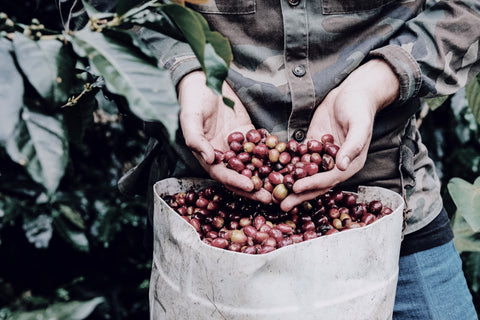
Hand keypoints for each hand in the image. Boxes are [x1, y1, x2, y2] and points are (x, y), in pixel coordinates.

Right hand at [178, 71, 271, 202]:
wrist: (203, 80)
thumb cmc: (192, 99)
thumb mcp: (190, 118)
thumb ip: (196, 139)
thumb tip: (210, 159)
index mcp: (207, 156)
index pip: (223, 175)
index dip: (236, 182)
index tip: (251, 187)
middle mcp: (223, 155)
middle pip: (240, 176)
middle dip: (256, 188)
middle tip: (272, 197)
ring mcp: (237, 145)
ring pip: (253, 165)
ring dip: (266, 176)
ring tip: (283, 185)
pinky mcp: (248, 133)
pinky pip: (262, 146)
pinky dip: (273, 155)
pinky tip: (287, 162)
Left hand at [280, 59, 399, 210]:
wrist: (352, 93)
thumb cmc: (359, 108)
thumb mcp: (360, 125)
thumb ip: (353, 146)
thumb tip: (341, 166)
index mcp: (350, 163)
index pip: (329, 179)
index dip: (313, 185)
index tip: (296, 188)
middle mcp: (336, 164)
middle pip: (315, 183)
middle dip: (298, 194)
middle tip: (281, 205)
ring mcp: (323, 156)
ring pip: (305, 174)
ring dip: (290, 185)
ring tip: (274, 195)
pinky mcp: (312, 146)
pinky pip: (299, 159)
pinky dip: (287, 167)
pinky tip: (273, 174)